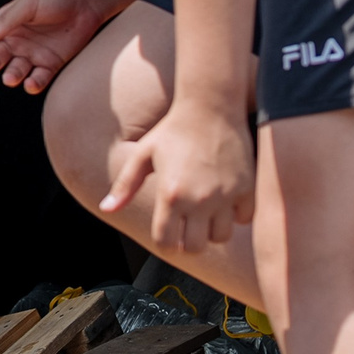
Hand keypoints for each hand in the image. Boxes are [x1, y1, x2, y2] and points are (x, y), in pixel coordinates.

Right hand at [0, 0, 122, 94]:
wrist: (88, 1)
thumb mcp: (29, 5)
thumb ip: (8, 20)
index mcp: (8, 23)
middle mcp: (18, 40)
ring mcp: (34, 53)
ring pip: (16, 70)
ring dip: (11, 76)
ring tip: (10, 78)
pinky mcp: (51, 63)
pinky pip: (39, 78)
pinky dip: (33, 83)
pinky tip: (31, 84)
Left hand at [99, 101, 255, 255]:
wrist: (211, 106)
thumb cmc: (173, 129)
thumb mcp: (143, 154)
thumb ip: (124, 185)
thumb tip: (106, 209)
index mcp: (170, 194)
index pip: (166, 243)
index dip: (165, 242)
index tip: (167, 232)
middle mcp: (199, 200)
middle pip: (194, 248)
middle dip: (188, 242)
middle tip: (187, 226)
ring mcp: (225, 195)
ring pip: (221, 237)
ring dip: (212, 230)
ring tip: (207, 213)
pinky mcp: (246, 188)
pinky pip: (244, 218)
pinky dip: (237, 215)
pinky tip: (227, 200)